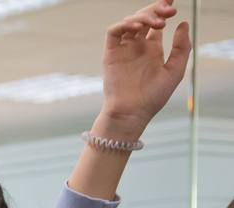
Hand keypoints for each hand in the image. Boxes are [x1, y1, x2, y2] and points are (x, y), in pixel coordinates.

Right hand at [97, 0, 190, 140]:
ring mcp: (123, 49)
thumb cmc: (153, 97)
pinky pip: (114, 32)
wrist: (132, 112)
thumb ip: (181, 48)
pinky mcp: (110, 54)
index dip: (163, 9)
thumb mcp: (175, 70)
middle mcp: (137, 47)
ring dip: (144, 16)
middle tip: (168, 11)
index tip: (172, 2)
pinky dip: (125, 24)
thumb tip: (182, 23)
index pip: (156, 23)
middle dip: (156, 10)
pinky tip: (138, 27)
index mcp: (152, 50)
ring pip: (130, 22)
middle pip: (144, 18)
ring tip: (157, 23)